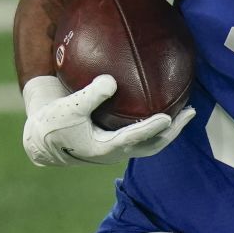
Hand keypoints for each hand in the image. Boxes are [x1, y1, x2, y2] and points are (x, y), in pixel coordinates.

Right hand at [21, 75, 194, 166]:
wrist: (42, 139)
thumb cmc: (53, 122)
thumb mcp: (67, 107)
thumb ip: (89, 95)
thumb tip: (112, 81)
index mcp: (103, 148)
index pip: (132, 139)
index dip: (150, 129)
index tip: (167, 117)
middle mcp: (116, 151)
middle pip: (152, 145)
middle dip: (173, 131)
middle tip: (190, 112)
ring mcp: (119, 147)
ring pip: (152, 142)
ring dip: (171, 128)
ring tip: (188, 109)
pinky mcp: (118, 139)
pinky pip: (145, 134)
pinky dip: (158, 124)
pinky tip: (167, 105)